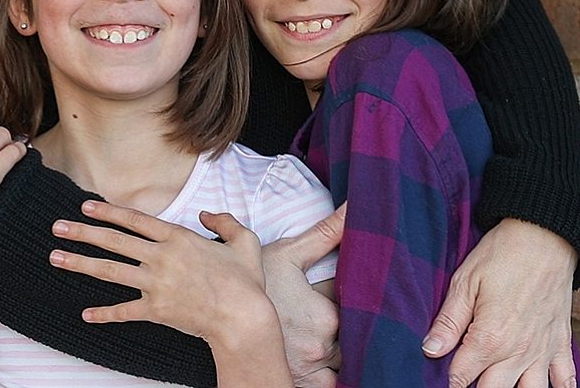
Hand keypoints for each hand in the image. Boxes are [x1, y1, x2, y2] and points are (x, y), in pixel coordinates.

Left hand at [49, 200, 273, 342]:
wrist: (243, 318)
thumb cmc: (245, 282)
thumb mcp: (243, 241)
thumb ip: (224, 220)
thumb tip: (206, 213)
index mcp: (178, 238)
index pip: (135, 220)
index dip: (108, 211)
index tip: (85, 206)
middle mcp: (161, 258)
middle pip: (114, 242)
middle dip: (82, 233)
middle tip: (56, 227)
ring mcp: (156, 285)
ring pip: (110, 271)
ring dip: (80, 264)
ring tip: (56, 258)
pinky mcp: (156, 311)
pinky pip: (124, 312)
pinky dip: (104, 314)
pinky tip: (86, 314)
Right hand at [261, 204, 343, 387]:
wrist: (219, 317)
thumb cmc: (254, 285)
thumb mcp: (289, 254)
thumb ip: (326, 233)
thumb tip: (353, 208)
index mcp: (327, 315)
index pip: (360, 303)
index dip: (361, 294)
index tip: (356, 288)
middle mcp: (325, 346)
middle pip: (357, 335)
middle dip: (356, 323)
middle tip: (347, 313)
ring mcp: (314, 369)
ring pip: (349, 362)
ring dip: (350, 350)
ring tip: (340, 335)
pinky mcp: (304, 384)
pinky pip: (333, 384)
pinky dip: (335, 375)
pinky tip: (331, 361)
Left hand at [422, 218, 577, 387]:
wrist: (545, 236)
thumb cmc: (503, 255)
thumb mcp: (465, 282)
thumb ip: (448, 321)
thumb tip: (430, 349)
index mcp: (490, 338)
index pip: (462, 377)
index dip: (449, 380)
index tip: (444, 379)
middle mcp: (518, 352)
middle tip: (470, 378)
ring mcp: (542, 351)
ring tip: (500, 382)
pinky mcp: (561, 344)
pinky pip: (566, 380)